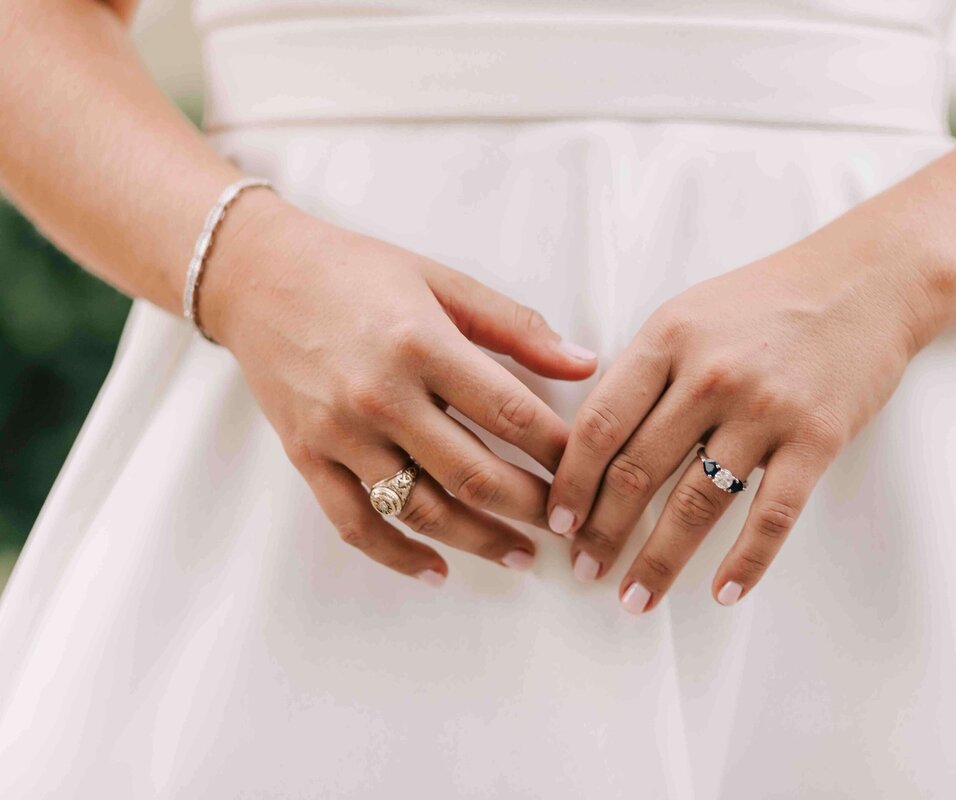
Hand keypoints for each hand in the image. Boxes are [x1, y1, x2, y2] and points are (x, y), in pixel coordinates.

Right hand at [203, 193, 597, 583]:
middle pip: (472, 472)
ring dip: (479, 541)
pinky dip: (398, 556)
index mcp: (421, 344)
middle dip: (530, 506)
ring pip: (421, 509)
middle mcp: (380, 396)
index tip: (589, 468)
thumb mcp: (442, 280)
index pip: (509, 412)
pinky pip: (357, 524)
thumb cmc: (356, 271)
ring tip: (521, 556)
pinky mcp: (307, 457)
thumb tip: (586, 362)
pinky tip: (438, 571)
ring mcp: (339, 434)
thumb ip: (516, 326)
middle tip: (568, 523)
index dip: (557, 449)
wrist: (256, 275)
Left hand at [546, 234, 945, 611]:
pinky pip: (772, 515)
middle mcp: (711, 375)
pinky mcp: (816, 439)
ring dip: (660, 560)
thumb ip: (643, 370)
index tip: (558, 520)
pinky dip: (746, 561)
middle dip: (604, 531)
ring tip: (636, 598)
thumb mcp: (689, 313)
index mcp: (669, 338)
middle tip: (586, 568)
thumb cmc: (767, 300)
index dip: (572, 480)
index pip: (601, 423)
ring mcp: (766, 410)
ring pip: (698, 503)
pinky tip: (723, 591)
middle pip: (639, 471)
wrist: (866, 280)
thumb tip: (592, 441)